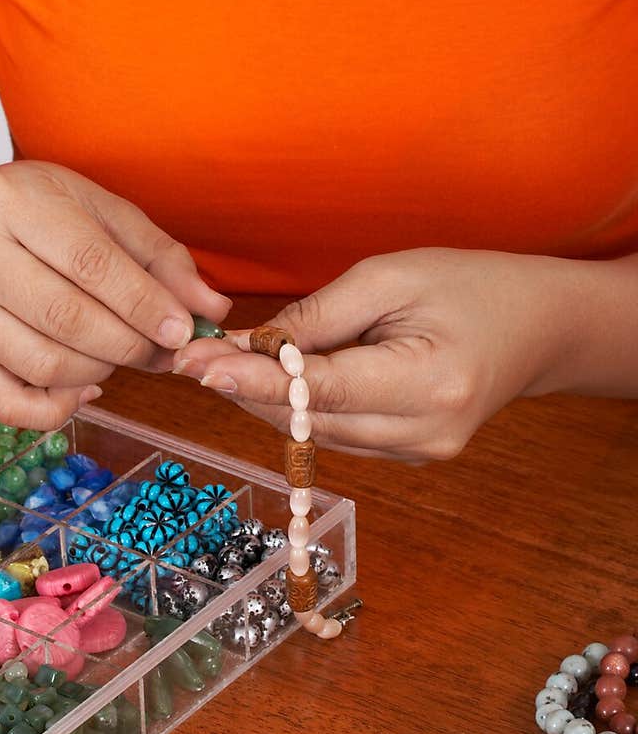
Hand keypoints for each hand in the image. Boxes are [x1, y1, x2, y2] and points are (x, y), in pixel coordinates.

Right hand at [0, 161, 230, 427]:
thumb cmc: (44, 213)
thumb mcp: (103, 211)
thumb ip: (160, 257)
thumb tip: (212, 309)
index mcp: (15, 201)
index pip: (88, 263)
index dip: (143, 303)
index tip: (183, 329)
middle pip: (65, 317)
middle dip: (130, 343)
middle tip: (164, 350)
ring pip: (43, 363)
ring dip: (102, 370)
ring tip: (127, 354)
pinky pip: (11, 402)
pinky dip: (59, 409)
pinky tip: (88, 387)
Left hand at [171, 248, 583, 461]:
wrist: (541, 326)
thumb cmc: (472, 286)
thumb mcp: (391, 278)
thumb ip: (319, 317)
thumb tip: (248, 345)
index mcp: (427, 383)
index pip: (320, 390)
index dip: (251, 381)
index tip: (197, 366)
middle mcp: (423, 433)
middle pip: (308, 421)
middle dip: (244, 388)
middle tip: (191, 354)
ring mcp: (418, 453)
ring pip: (315, 434)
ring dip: (264, 399)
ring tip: (220, 361)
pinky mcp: (410, 455)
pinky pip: (337, 435)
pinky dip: (298, 408)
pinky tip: (270, 378)